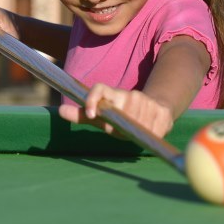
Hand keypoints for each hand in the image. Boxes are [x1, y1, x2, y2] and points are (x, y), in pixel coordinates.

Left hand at [58, 83, 174, 138]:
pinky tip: (150, 131)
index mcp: (114, 95)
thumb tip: (60, 111)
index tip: (90, 113)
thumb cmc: (125, 117)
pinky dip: (149, 134)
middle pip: (118, 116)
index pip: (99, 89)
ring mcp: (147, 103)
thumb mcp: (104, 117)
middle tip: (120, 130)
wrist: (159, 108)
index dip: (92, 98)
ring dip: (134, 132)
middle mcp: (130, 96)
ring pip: (136, 125)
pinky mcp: (163, 113)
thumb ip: (82, 116)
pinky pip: (153, 131)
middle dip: (116, 128)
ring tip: (136, 130)